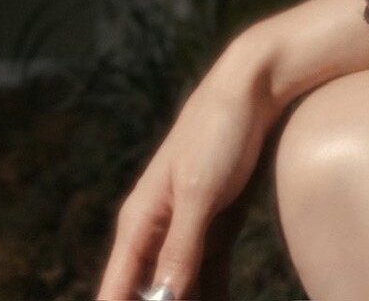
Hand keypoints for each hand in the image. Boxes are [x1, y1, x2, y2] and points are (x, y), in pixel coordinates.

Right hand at [98, 27, 284, 299]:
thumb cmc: (218, 131)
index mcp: (138, 223)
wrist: (254, 88)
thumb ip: (180, 248)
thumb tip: (162, 299)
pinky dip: (212, 295)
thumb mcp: (199, 191)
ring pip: (178, 289)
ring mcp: (185, 231)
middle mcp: (155, 232)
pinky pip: (207, 277)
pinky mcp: (214, 229)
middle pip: (146, 294)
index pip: (115, 290)